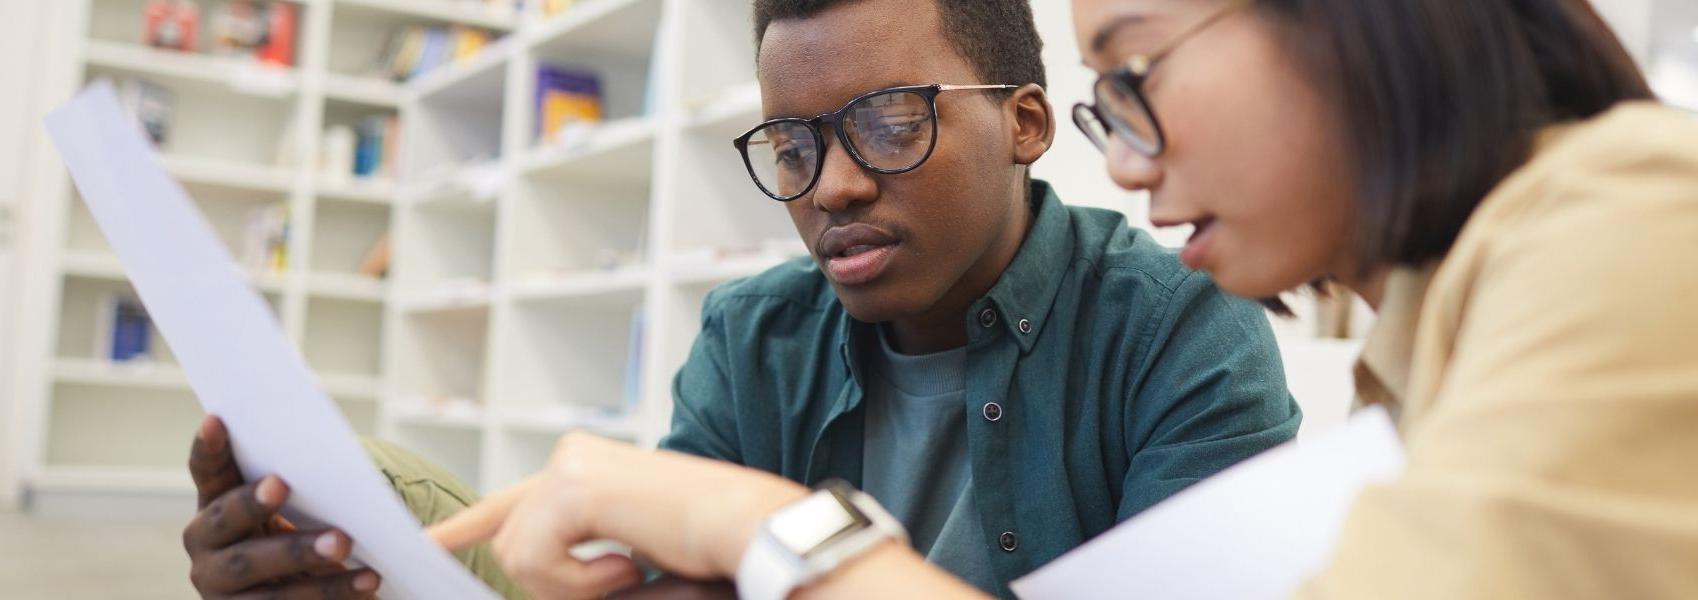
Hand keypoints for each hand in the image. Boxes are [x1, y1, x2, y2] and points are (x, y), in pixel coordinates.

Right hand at [182, 416, 381, 597]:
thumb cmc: (304, 531)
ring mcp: (220, 589)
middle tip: (283, 484)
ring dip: (302, 555)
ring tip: (344, 543)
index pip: (208, 471)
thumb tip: (346, 462)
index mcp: (216, 505)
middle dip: (254, 501)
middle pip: (228, 523)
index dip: (209, 448)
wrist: (303, 592)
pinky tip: (366, 583)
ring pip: (258, 572)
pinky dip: (329, 594)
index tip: (217, 419)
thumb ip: (306, 481)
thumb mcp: (299, 507)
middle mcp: (206, 546)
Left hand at [430, 432, 808, 599]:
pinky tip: (629, 563)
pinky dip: (579, 582)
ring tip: (630, 569)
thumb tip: (522, 574)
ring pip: (517, 556)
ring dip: (572, 585)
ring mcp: (569, 466)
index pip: (510, 501)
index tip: (426, 546)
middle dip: (553, 582)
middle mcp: (571, 456)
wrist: (748, 529)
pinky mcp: (572, 487)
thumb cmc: (705, 548)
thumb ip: (573, 560)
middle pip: (511, 541)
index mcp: (584, 469)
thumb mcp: (623, 557)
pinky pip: (535, 559)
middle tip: (622, 577)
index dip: (466, 528)